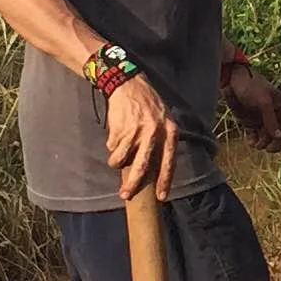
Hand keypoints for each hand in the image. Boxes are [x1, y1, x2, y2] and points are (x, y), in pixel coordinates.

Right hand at [106, 76, 178, 200]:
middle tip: (125, 195)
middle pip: (142, 166)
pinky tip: (115, 136)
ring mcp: (136, 131)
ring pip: (122, 158)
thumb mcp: (164, 119)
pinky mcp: (120, 129)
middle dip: (133, 183)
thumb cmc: (148, 105)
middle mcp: (154, 132)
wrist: (128, 84)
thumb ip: (162, 141)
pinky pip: (113, 147)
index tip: (161, 197)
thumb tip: (154, 170)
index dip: (164, 180)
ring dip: (116, 161)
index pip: (169, 161)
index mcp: (169, 131)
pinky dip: (112, 146)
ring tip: (116, 158)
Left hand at [225, 62, 280, 153]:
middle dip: (276, 144)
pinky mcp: (250, 122)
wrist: (231, 80)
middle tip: (268, 149)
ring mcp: (262, 119)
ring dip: (264, 144)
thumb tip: (279, 137)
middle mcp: (275, 114)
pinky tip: (251, 143)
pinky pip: (256, 136)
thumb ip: (271, 119)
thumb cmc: (251, 86)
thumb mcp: (263, 101)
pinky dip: (255, 141)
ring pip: (269, 138)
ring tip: (257, 145)